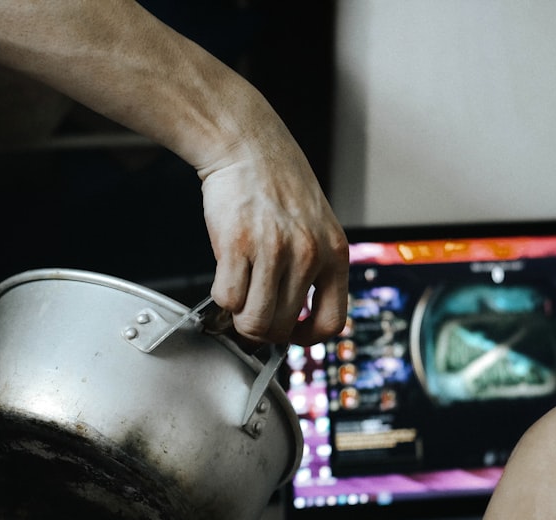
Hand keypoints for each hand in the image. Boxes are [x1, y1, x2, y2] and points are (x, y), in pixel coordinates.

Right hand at [200, 130, 348, 345]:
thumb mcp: (315, 226)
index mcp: (335, 254)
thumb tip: (294, 314)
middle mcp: (309, 255)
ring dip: (239, 317)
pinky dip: (221, 297)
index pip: (331, 324)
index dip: (305, 338)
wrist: (247, 145)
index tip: (290, 332)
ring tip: (237, 296)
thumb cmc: (277, 183)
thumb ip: (313, 266)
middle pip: (283, 328)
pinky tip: (224, 276)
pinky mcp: (238, 245)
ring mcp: (274, 251)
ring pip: (253, 321)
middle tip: (250, 311)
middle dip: (261, 328)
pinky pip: (227, 298)